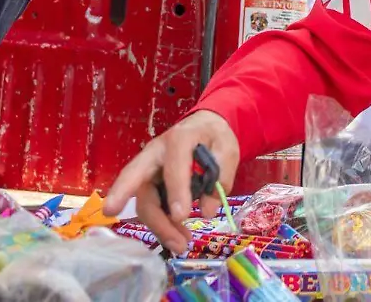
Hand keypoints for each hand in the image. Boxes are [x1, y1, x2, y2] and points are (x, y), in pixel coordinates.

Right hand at [104, 110, 240, 252]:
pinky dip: (162, 225)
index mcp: (178, 139)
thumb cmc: (214, 136)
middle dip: (153, 217)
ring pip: (144, 202)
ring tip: (181, 245)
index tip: (183, 216)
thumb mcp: (227, 150)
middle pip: (143, 188)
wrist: (202, 126)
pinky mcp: (149, 184)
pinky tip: (177, 237)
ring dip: (160, 227)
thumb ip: (221, 176)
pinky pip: (151, 207)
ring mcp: (147, 170)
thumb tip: (208, 210)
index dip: (177, 191)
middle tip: (173, 243)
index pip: (174, 166)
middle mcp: (154, 154)